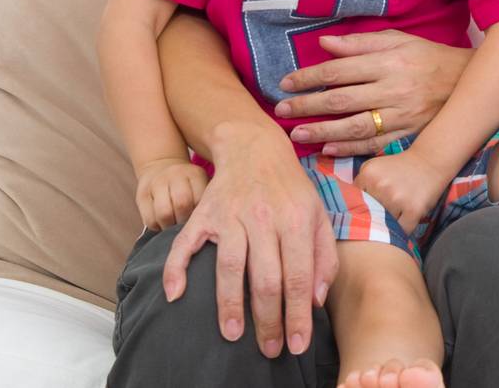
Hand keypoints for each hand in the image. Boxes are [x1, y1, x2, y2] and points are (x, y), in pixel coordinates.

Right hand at [134, 156, 207, 229]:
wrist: (161, 166)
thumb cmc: (188, 183)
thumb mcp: (202, 183)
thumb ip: (206, 198)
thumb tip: (211, 221)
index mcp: (194, 173)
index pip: (200, 198)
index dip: (200, 215)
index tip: (200, 222)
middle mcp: (175, 175)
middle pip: (182, 204)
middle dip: (185, 221)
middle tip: (187, 227)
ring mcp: (156, 184)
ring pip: (164, 214)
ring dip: (170, 226)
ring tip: (174, 226)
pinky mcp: (141, 195)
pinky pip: (150, 220)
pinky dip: (158, 227)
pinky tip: (164, 224)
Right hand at [161, 126, 338, 359]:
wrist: (256, 148)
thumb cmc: (292, 189)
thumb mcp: (318, 215)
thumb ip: (323, 257)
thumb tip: (315, 300)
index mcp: (296, 220)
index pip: (297, 277)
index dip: (297, 315)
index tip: (297, 345)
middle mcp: (264, 218)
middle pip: (265, 278)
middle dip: (267, 320)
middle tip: (269, 349)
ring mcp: (231, 216)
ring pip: (229, 266)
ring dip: (229, 305)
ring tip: (232, 334)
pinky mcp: (204, 213)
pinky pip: (186, 244)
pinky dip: (176, 269)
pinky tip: (176, 295)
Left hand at [273, 30, 468, 155]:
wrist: (465, 81)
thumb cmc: (426, 57)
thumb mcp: (397, 40)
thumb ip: (360, 43)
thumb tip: (325, 44)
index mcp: (388, 62)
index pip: (339, 71)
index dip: (309, 77)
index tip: (286, 83)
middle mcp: (393, 89)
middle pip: (341, 100)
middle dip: (307, 106)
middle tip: (281, 109)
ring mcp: (400, 115)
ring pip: (354, 127)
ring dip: (322, 131)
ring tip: (297, 134)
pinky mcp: (407, 134)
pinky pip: (374, 144)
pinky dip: (349, 149)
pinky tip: (327, 150)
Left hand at [357, 149, 447, 233]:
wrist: (430, 160)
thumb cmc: (400, 167)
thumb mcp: (374, 168)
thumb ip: (359, 185)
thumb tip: (345, 210)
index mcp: (367, 174)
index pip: (354, 203)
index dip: (360, 209)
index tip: (366, 212)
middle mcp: (380, 186)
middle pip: (368, 216)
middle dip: (373, 218)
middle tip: (380, 218)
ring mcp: (397, 198)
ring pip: (384, 225)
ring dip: (388, 226)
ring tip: (393, 219)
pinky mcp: (414, 210)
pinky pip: (402, 231)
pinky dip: (402, 231)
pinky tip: (404, 223)